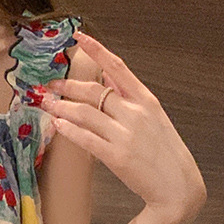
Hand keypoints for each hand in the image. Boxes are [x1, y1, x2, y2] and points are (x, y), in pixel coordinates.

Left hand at [42, 32, 206, 220]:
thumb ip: (130, 97)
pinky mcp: (116, 157)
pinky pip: (87, 139)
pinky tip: (58, 125)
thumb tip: (107, 78)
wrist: (176, 186)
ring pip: (86, 113)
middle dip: (68, 86)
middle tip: (49, 86)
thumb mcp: (153, 117)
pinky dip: (70, 130)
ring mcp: (126, 135)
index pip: (118, 67)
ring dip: (62, 107)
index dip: (97, 50)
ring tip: (47, 105)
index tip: (79, 38)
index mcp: (146, 100)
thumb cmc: (163, 153)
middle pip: (94, 90)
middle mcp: (135, 113)